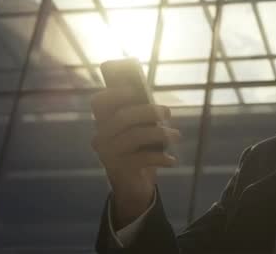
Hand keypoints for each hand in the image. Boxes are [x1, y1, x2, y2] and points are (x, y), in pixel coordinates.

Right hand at [90, 87, 180, 228]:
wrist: (132, 186)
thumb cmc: (138, 150)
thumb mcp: (139, 131)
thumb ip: (142, 116)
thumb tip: (158, 105)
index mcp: (103, 123)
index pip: (99, 102)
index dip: (116, 93)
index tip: (136, 90)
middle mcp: (101, 137)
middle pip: (123, 117)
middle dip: (148, 111)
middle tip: (167, 112)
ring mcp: (108, 154)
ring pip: (135, 136)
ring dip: (160, 133)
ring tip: (176, 135)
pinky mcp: (119, 169)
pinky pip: (143, 158)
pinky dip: (162, 158)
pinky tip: (173, 160)